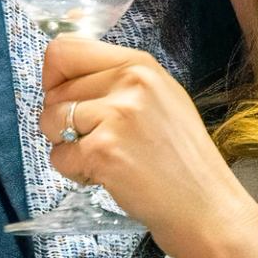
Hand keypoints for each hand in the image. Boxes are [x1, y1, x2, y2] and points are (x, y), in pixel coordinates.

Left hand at [41, 36, 256, 257]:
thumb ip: (117, 81)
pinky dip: (74, 172)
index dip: (54, 77)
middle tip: (94, 141)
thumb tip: (63, 76)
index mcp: (140, 64)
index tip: (66, 99)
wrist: (207, 208)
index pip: (66, 49)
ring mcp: (117, 115)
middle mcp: (129, 81)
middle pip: (55, 89)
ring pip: (50, 120)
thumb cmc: (182, 159)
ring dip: (64, 145)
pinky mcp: (104, 150)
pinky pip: (59, 155)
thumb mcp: (159, 99)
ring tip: (98, 159)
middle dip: (61, 120)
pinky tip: (104, 177)